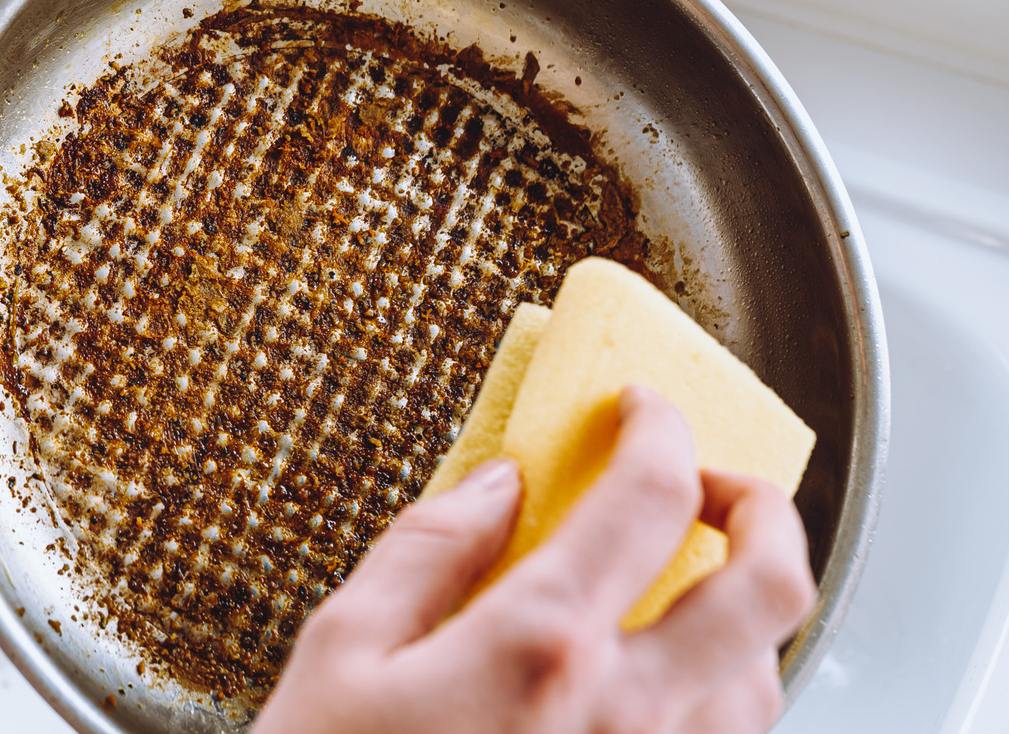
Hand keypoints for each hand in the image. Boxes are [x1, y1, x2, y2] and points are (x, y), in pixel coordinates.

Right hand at [252, 385, 815, 733]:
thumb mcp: (342, 650)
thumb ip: (427, 550)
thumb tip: (498, 484)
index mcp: (538, 649)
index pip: (648, 496)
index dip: (657, 426)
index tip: (639, 407)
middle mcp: (623, 718)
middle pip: (769, 586)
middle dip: (762, 508)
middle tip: (711, 484)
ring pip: (765, 677)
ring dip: (742, 610)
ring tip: (683, 586)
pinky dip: (721, 693)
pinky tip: (663, 682)